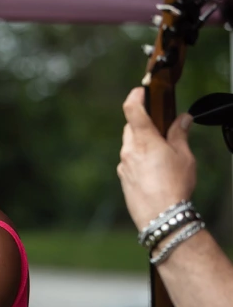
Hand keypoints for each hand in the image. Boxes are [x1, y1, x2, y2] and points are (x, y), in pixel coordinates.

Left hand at [118, 87, 195, 230]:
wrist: (160, 215)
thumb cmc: (174, 185)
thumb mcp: (184, 156)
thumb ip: (180, 134)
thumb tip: (183, 118)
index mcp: (144, 140)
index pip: (132, 110)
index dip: (135, 96)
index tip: (140, 90)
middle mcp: (129, 150)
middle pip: (131, 128)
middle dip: (143, 123)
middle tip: (161, 126)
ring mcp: (124, 165)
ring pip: (130, 145)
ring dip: (142, 142)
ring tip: (162, 152)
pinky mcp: (123, 178)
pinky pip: (129, 161)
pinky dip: (139, 158)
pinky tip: (154, 169)